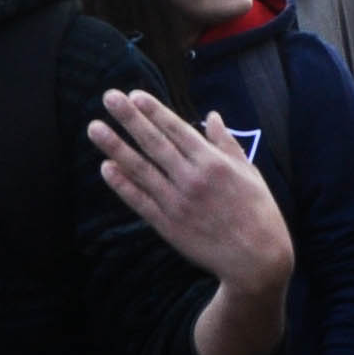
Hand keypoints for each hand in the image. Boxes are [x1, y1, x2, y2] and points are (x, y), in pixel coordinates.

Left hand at [92, 88, 291, 299]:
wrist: (256, 258)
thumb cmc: (258, 213)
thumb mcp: (250, 173)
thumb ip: (227, 144)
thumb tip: (213, 116)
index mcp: (215, 164)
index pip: (178, 131)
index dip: (155, 112)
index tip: (136, 95)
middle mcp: (192, 179)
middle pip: (155, 143)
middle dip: (130, 119)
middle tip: (109, 97)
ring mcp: (176, 201)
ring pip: (140, 169)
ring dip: (115, 147)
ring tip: (95, 128)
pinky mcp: (166, 223)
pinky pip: (138, 199)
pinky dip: (121, 184)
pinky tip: (106, 167)